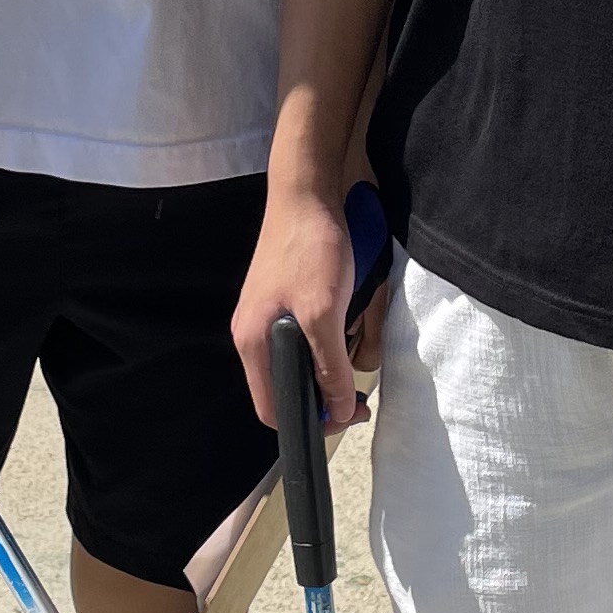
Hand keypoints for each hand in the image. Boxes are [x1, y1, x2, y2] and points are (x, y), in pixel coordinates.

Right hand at [232, 175, 369, 432]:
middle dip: (327, 387)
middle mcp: (255, 333)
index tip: (345, 413)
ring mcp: (270, 313)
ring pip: (305, 356)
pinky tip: (351, 311)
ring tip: (357, 332)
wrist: (308, 191)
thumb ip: (329, 366)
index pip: (273, 408)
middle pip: (291, 383)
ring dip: (334, 353)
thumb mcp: (323, 313)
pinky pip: (313, 330)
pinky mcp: (289, 296)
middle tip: (360, 389)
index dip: (308, 420)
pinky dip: (334, 329)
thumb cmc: (308, 247)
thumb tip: (339, 409)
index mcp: (252, 343)